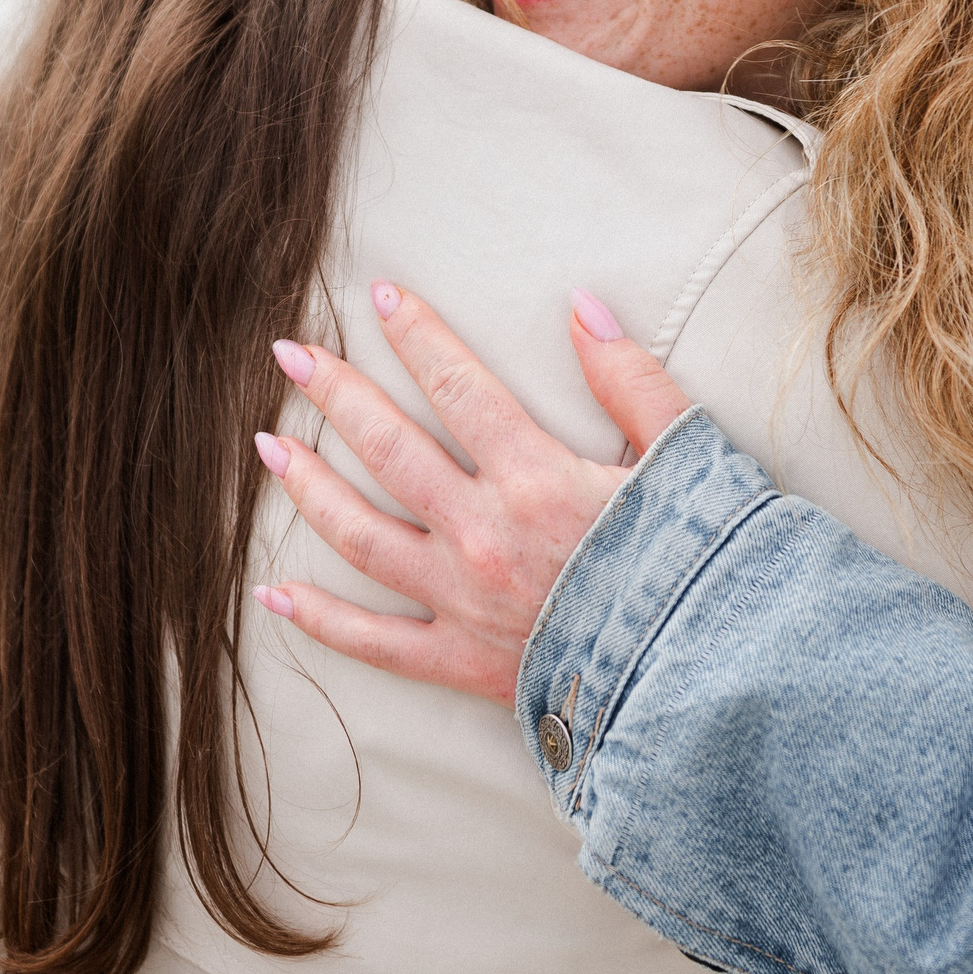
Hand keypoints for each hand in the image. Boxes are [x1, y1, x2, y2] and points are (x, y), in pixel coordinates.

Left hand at [253, 283, 694, 705]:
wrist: (704, 677)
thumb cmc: (700, 563)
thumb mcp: (683, 455)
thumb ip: (630, 377)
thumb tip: (583, 307)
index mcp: (535, 478)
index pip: (457, 387)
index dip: (416, 335)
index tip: (377, 296)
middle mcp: (482, 534)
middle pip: (387, 449)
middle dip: (334, 394)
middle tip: (289, 354)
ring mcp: (462, 601)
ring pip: (361, 535)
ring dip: (308, 488)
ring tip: (268, 446)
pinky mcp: (460, 662)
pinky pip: (374, 642)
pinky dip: (320, 619)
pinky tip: (273, 594)